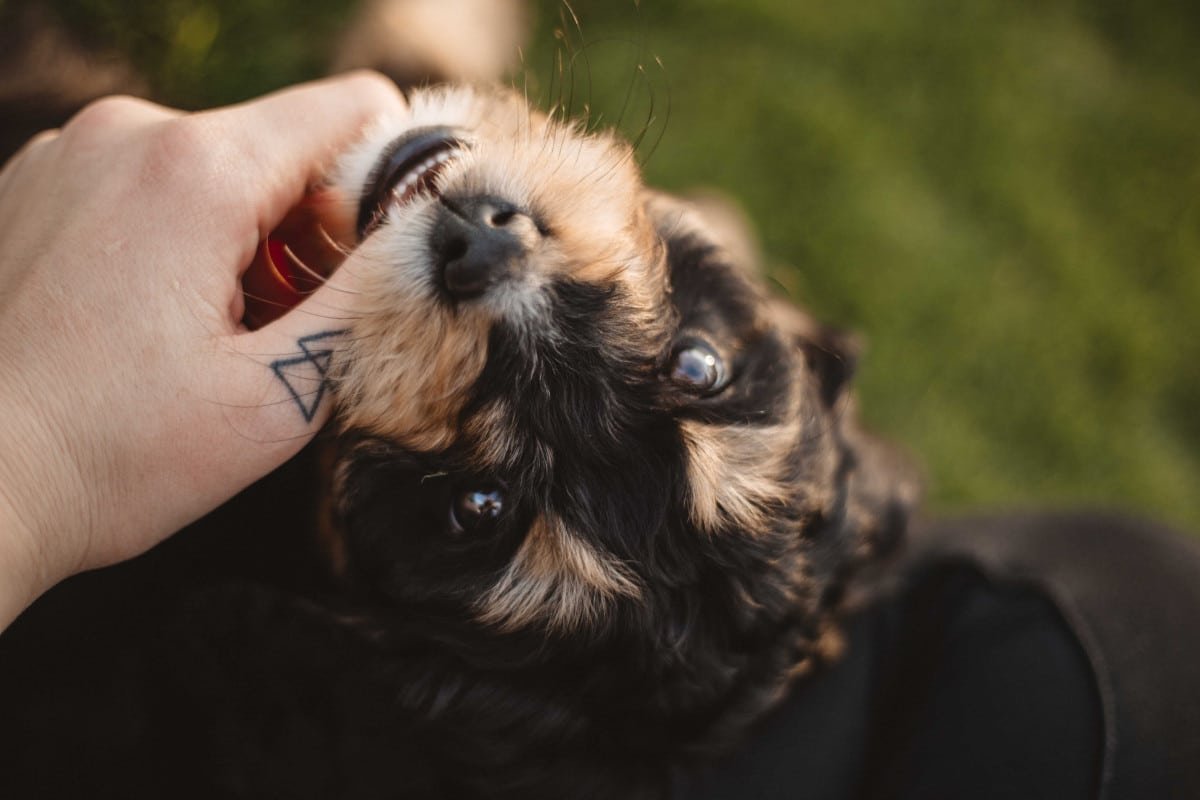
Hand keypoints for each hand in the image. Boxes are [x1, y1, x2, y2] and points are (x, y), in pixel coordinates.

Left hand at [0, 72, 403, 628]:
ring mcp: (71, 152)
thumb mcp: (280, 392)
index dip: (391, 179)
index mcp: (198, 172)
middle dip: (313, 228)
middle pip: (285, 143)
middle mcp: (128, 133)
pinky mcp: (40, 182)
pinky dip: (183, 236)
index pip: (352, 109)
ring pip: (220, 165)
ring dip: (248, 238)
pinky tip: (160, 319)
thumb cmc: (112, 455)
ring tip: (219, 333)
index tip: (373, 261)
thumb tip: (431, 235)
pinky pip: (153, 181)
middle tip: (291, 324)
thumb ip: (371, 297)